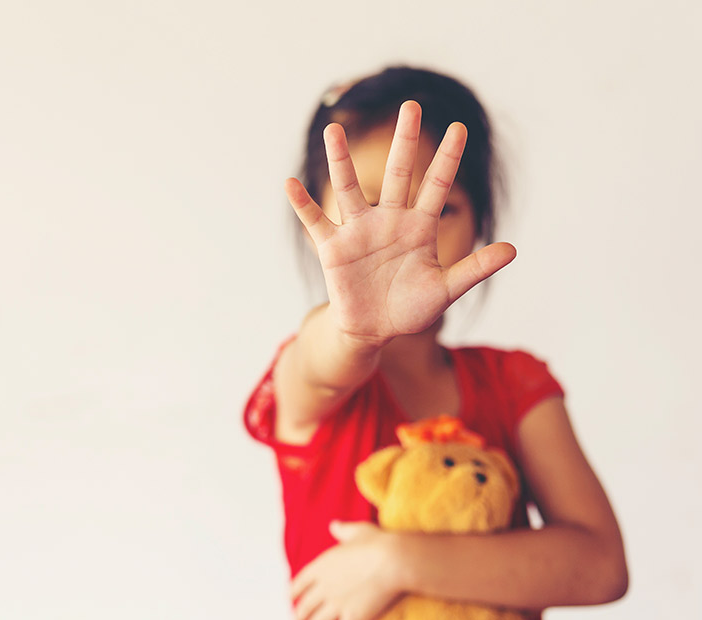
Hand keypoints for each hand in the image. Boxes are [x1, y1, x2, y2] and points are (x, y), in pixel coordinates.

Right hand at [285, 101, 515, 344]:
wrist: (374, 329)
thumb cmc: (409, 308)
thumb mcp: (445, 290)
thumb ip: (474, 269)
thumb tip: (513, 250)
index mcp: (418, 227)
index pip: (436, 186)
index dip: (447, 158)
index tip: (459, 128)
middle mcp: (389, 220)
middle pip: (397, 174)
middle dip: (404, 141)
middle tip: (410, 106)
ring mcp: (359, 231)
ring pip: (349, 188)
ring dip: (340, 160)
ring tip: (333, 130)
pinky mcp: (333, 248)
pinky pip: (315, 221)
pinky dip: (302, 204)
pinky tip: (290, 183)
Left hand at [290, 521, 401, 619]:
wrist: (393, 559)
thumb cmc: (377, 542)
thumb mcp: (357, 531)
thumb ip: (343, 531)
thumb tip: (334, 525)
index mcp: (322, 566)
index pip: (300, 583)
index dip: (293, 593)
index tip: (290, 600)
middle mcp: (324, 587)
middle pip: (304, 607)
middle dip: (297, 619)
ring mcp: (337, 604)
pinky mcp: (353, 618)